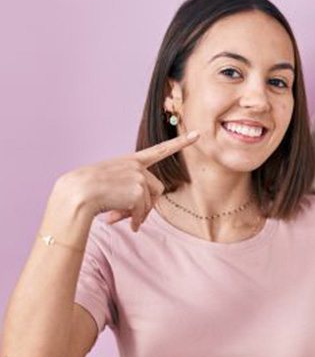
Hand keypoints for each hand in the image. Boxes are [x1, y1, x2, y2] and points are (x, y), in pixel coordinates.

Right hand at [55, 131, 198, 231]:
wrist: (75, 193)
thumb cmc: (86, 191)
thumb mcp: (110, 186)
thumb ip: (130, 193)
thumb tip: (141, 215)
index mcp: (130, 161)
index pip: (159, 150)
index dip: (180, 143)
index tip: (198, 134)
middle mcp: (137, 166)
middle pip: (157, 189)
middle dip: (146, 205)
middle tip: (129, 216)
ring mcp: (138, 176)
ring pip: (150, 202)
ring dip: (138, 215)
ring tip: (118, 218)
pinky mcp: (138, 189)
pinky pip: (143, 211)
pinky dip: (136, 220)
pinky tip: (120, 222)